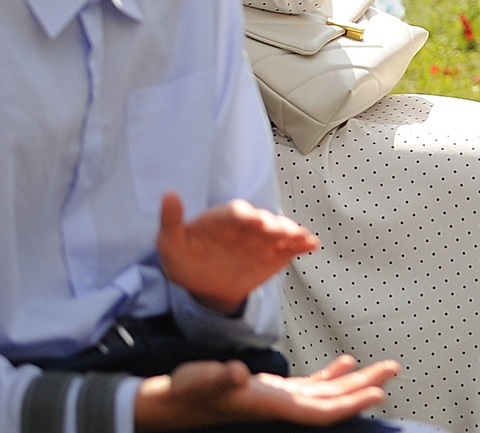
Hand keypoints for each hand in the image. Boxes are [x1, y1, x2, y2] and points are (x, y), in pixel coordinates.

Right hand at [136, 355, 397, 429]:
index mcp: (270, 407)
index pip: (319, 412)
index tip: (377, 395)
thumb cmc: (186, 393)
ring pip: (325, 394)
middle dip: (363, 388)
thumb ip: (220, 378)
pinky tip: (345, 364)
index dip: (348, 405)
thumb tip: (237, 374)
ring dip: (353, 381)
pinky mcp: (271, 392)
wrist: (170, 404)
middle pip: (331, 403)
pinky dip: (330, 376)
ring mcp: (277, 401)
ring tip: (382, 367)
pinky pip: (309, 387)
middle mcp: (279, 407)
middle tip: (394, 370)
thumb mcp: (201, 381)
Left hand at [156, 195, 317, 316]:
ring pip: (280, 231)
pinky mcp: (275, 252)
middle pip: (263, 221)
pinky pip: (291, 247)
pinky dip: (302, 244)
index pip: (235, 213)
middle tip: (278, 229)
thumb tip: (168, 195)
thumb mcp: (171, 243)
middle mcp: (247, 225)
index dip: (245, 215)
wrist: (206, 285)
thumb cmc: (187, 259)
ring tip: (298, 236)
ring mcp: (263, 238)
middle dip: (272, 224)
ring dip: (290, 231)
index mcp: (224, 218)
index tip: (252, 220)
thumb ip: (171, 221)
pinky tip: (311, 244)